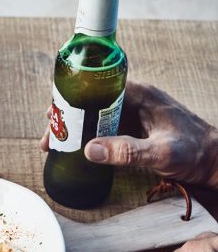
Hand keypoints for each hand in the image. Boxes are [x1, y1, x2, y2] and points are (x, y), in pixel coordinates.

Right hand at [40, 81, 217, 188]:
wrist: (215, 161)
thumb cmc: (195, 152)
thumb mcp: (160, 153)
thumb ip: (126, 151)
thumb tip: (89, 150)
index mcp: (139, 95)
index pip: (96, 90)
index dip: (71, 102)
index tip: (54, 117)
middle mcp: (133, 101)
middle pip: (91, 103)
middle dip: (67, 119)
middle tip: (49, 137)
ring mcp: (133, 115)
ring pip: (94, 117)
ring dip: (74, 130)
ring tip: (55, 145)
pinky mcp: (133, 130)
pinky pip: (103, 129)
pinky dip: (86, 138)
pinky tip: (75, 150)